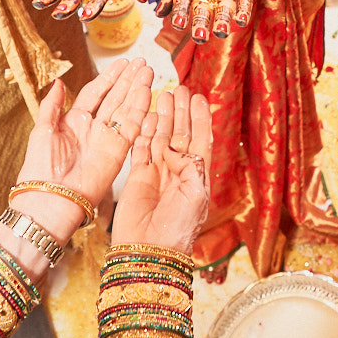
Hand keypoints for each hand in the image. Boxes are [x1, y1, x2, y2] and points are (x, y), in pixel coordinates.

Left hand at [8, 57, 153, 241]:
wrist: (52, 199)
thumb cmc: (41, 169)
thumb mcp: (42, 130)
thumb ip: (51, 105)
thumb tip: (57, 82)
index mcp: (74, 122)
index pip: (96, 92)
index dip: (110, 77)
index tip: (123, 63)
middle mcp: (93, 129)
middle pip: (115, 97)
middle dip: (128, 79)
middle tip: (142, 62)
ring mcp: (107, 139)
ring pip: (126, 108)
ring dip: (137, 89)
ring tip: (148, 71)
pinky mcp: (118, 152)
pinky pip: (131, 126)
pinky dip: (139, 108)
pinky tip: (146, 91)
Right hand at [112, 85, 212, 254]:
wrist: (149, 250)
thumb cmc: (178, 229)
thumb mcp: (196, 195)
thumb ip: (190, 166)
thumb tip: (175, 148)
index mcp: (196, 175)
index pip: (200, 139)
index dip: (200, 118)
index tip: (200, 98)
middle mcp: (177, 171)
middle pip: (180, 133)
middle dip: (180, 111)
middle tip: (180, 88)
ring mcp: (157, 173)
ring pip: (160, 137)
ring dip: (163, 116)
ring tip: (164, 94)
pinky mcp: (137, 176)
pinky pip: (141, 148)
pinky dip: (144, 131)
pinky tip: (147, 114)